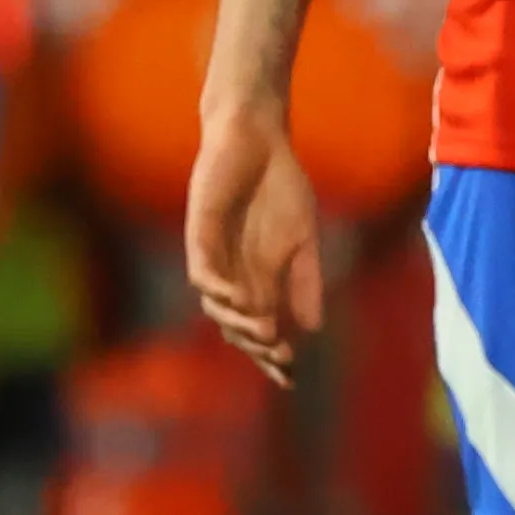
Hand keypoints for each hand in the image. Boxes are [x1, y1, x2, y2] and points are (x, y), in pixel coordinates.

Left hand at [185, 107, 328, 384]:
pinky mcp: (200, 232)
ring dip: (239, 322)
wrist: (258, 139)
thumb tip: (313, 329)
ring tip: (266, 331)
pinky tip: (237, 299)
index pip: (259, 327)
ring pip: (216, 305)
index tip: (290, 375)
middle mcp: (232, 273)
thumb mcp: (303, 238)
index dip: (270, 353)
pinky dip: (217, 289)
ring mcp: (214, 255)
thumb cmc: (280, 185)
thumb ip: (306, 280)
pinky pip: (201, 271)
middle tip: (280, 356)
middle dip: (257, 346)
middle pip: (236, 325)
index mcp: (257, 278)